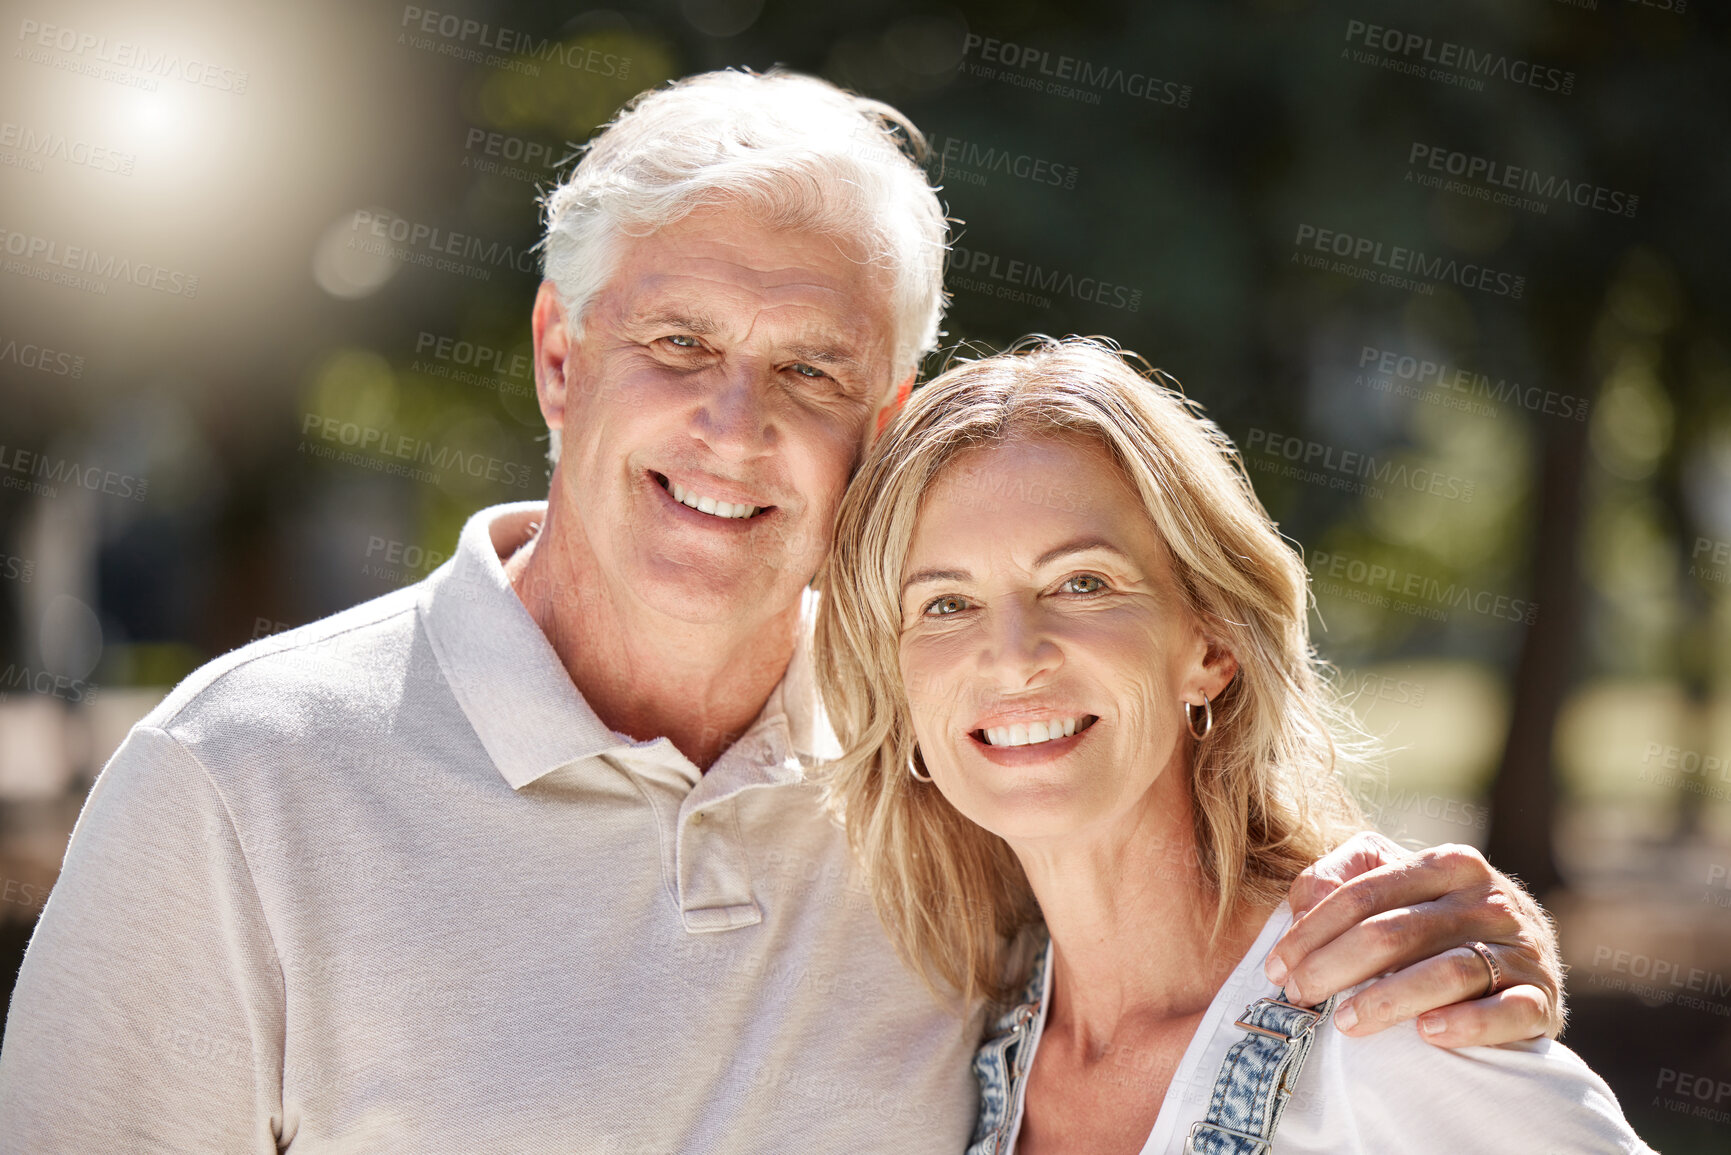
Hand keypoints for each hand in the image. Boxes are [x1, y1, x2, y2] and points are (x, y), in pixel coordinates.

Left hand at [1264, 831, 1563, 1046]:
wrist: (1523, 965)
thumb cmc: (1433, 925)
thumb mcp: (1390, 888)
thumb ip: (1341, 879)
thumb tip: (1302, 901)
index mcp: (1446, 864)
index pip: (1364, 893)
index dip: (1311, 932)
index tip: (1276, 968)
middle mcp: (1487, 899)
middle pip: (1396, 931)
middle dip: (1334, 967)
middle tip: (1298, 997)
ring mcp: (1520, 949)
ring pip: (1448, 970)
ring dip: (1389, 1000)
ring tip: (1346, 1024)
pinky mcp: (1542, 999)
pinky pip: (1508, 1012)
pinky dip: (1468, 1024)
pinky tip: (1428, 1035)